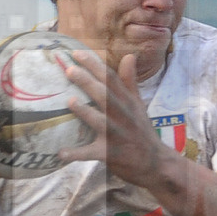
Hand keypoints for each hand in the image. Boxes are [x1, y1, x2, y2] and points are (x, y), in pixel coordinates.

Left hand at [59, 51, 168, 187]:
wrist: (156, 163)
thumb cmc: (142, 131)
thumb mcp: (138, 105)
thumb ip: (130, 82)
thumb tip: (129, 55)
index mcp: (127, 102)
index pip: (111, 79)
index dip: (95, 65)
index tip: (77, 52)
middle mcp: (122, 116)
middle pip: (104, 95)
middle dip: (87, 81)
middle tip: (69, 69)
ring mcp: (116, 135)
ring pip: (99, 121)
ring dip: (85, 112)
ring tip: (70, 102)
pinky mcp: (109, 154)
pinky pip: (91, 153)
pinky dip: (76, 154)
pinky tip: (60, 153)